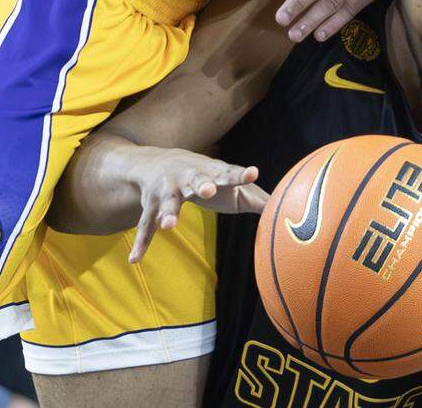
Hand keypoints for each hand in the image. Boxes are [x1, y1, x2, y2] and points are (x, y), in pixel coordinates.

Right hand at [123, 146, 269, 262]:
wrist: (157, 162)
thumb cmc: (206, 177)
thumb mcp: (229, 184)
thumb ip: (256, 198)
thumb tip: (287, 212)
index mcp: (212, 172)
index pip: (229, 173)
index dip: (241, 174)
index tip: (253, 173)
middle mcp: (188, 178)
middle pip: (196, 181)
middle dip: (201, 185)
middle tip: (206, 190)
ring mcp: (167, 191)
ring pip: (167, 202)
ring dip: (168, 213)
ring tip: (169, 226)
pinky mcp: (150, 206)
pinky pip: (145, 226)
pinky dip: (141, 242)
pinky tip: (135, 260)